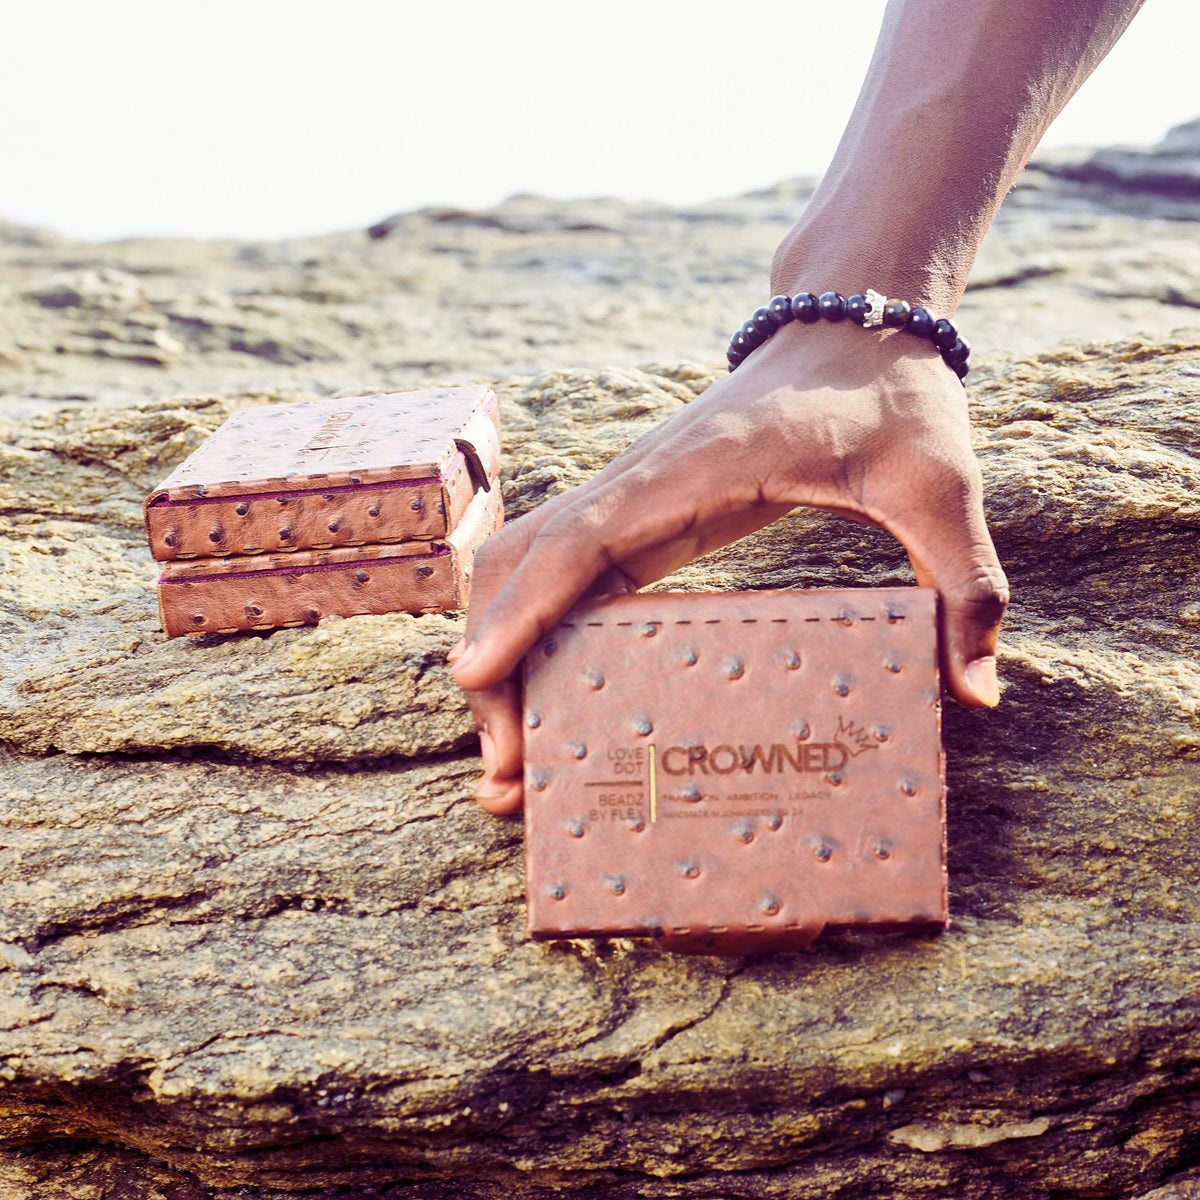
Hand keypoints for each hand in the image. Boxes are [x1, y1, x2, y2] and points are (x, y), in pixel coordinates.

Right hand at [451, 318, 1008, 814]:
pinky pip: (560, 574)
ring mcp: (629, 499)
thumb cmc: (890, 397)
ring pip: (522, 571)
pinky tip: (547, 696)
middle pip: (520, 567)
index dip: (521, 610)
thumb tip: (974, 695)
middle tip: (509, 769)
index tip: (475, 678)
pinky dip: (531, 632)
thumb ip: (963, 583)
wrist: (854, 326)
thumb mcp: (939, 486)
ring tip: (514, 754)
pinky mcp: (640, 518)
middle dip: (494, 660)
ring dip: (501, 650)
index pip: (578, 541)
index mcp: (689, 473)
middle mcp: (635, 484)